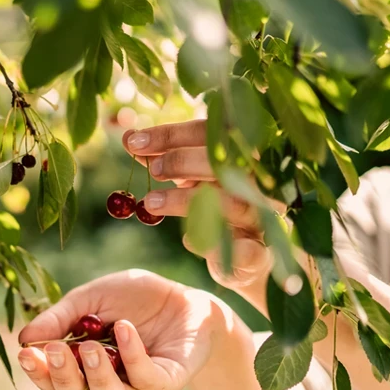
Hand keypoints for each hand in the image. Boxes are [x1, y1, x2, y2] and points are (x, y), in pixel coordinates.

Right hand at [17, 270, 224, 389]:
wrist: (183, 296)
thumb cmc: (133, 298)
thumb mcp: (90, 299)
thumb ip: (60, 318)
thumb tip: (24, 337)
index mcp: (84, 367)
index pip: (55, 381)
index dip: (39, 372)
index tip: (26, 352)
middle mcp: (109, 383)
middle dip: (62, 377)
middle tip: (53, 349)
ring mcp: (139, 385)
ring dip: (96, 377)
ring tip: (90, 347)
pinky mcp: (168, 379)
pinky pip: (147, 379)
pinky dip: (133, 357)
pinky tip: (124, 329)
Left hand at [122, 120, 277, 288]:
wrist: (243, 256)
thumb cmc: (213, 205)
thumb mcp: (188, 179)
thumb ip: (163, 160)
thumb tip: (129, 138)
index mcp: (240, 157)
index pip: (209, 132)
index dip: (170, 135)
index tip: (134, 142)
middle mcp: (257, 183)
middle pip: (225, 162)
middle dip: (182, 161)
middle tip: (153, 170)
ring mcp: (260, 219)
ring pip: (232, 202)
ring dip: (186, 200)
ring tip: (150, 202)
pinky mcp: (258, 254)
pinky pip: (248, 251)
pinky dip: (220, 246)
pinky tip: (189, 242)